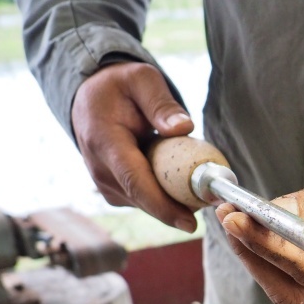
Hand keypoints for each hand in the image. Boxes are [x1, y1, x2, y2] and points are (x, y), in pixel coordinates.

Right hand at [71, 62, 197, 231]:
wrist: (90, 101)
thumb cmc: (120, 88)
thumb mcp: (142, 79)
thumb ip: (161, 103)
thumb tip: (184, 128)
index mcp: (104, 141)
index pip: (134, 181)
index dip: (163, 206)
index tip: (190, 223)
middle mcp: (100, 169)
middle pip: (144, 199)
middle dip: (180, 207)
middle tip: (213, 201)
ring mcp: (105, 184)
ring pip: (148, 203)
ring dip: (175, 199)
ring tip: (197, 182)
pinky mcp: (115, 192)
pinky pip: (146, 200)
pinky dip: (166, 195)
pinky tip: (180, 179)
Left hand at [217, 162, 303, 303]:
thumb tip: (272, 208)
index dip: (271, 245)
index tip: (239, 219)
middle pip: (294, 290)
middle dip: (256, 255)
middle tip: (227, 219)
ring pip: (293, 290)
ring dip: (260, 259)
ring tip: (235, 223)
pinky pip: (301, 280)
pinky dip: (276, 258)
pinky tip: (258, 233)